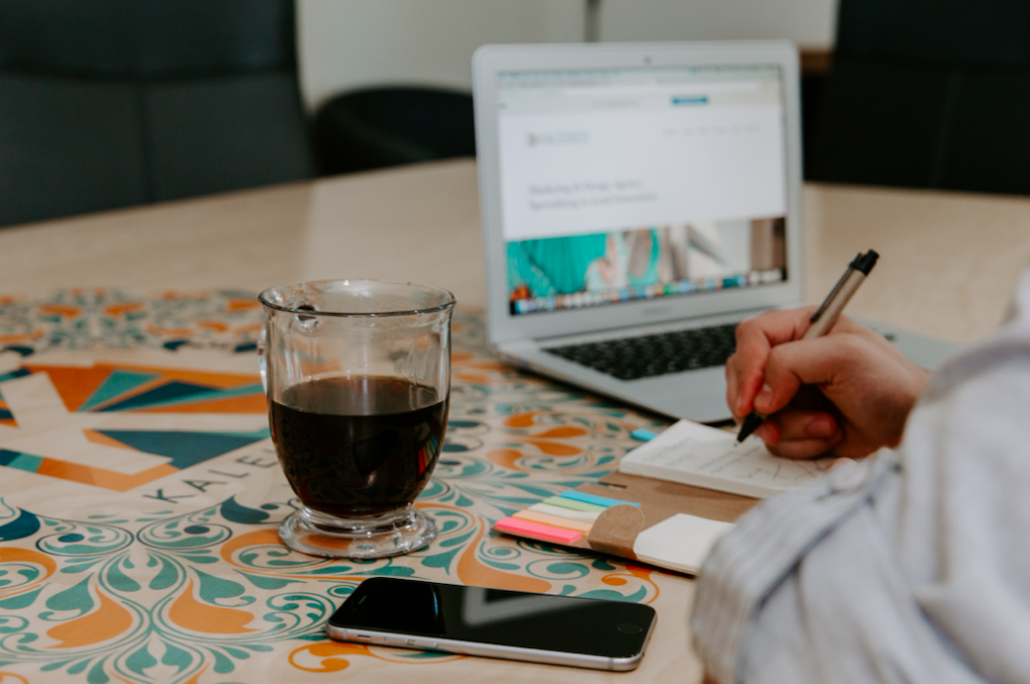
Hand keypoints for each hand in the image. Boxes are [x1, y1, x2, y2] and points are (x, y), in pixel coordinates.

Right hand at [726, 308, 928, 458]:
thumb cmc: (892, 384)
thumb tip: (760, 395)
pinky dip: (799, 443)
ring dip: (789, 427)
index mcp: (801, 328)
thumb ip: (792, 363)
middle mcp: (789, 359)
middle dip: (758, 404)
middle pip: (742, 376)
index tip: (755, 397)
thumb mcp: (845, 355)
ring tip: (827, 426)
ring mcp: (789, 394)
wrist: (911, 428)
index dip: (748, 366)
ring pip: (754, 412)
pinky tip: (828, 435)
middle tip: (773, 421)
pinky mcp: (794, 424)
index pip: (752, 336)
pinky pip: (774, 438)